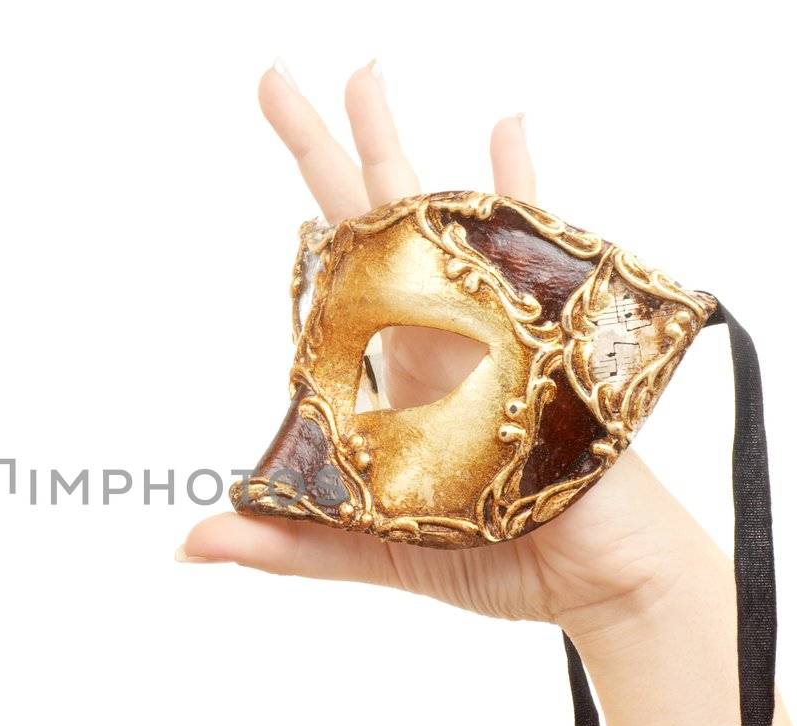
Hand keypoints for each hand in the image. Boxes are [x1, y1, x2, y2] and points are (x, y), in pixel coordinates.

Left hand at [179, 61, 725, 657]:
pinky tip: (503, 120)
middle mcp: (435, 329)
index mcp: (390, 371)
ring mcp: (493, 318)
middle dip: (323, 148)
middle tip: (274, 77)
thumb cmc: (503, 561)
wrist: (606, 581)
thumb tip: (190, 542)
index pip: (331, 278)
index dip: (296, 224)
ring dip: (399, 143)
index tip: (258, 187)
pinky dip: (520, 178)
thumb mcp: (378, 549)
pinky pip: (536, 234)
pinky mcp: (554, 323)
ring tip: (364, 74)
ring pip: (437, 209)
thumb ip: (291, 544)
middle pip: (370, 219)